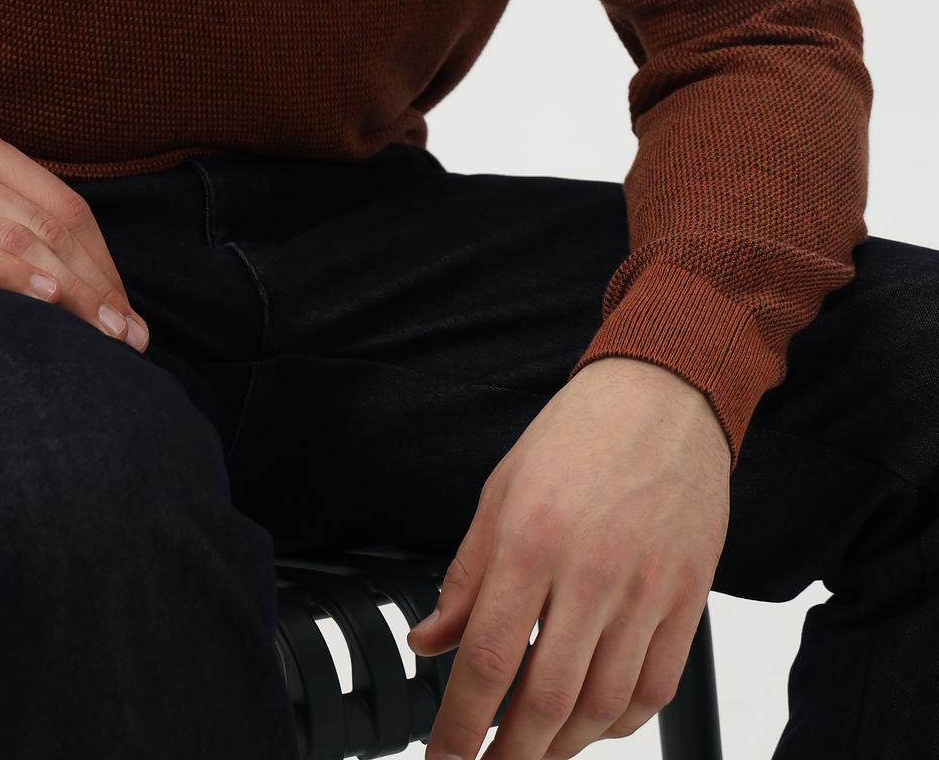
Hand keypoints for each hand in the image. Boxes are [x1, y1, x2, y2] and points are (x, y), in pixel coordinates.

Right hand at [0, 123, 148, 351]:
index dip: (104, 264)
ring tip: (99, 333)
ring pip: (15, 236)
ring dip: (67, 288)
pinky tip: (40, 299)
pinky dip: (6, 271)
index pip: (65, 209)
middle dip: (96, 285)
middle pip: (50, 225)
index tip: (129, 317)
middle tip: (127, 338)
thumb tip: (88, 290)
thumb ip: (13, 227)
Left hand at [405, 356, 729, 758]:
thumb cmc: (576, 437)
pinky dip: (620, 723)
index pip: (489, 660)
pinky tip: (592, 724)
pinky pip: (654, 688)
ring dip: (561, 748)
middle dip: (509, 757)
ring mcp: (646, 589)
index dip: (460, 726)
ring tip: (533, 756)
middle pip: (546, 700)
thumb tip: (429, 642)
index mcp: (531, 540)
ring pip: (602, 706)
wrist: (663, 395)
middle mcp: (590, 571)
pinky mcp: (688, 597)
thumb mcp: (501, 491)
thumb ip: (466, 576)